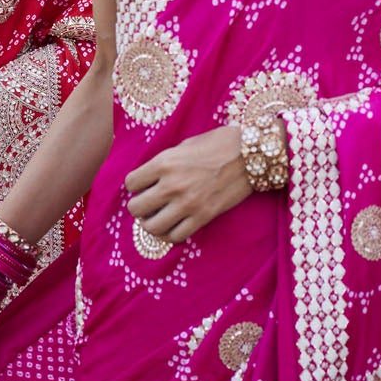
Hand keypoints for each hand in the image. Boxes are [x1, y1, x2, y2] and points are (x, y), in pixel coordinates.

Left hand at [125, 124, 250, 245]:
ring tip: (155, 217)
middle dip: (138, 206)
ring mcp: (187, 204)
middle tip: (146, 203)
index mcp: (164, 163)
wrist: (249, 155)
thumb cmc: (217, 144)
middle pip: (136, 208)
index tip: (142, 185)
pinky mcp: (203, 217)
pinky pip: (176, 236)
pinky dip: (169, 234)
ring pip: (152, 227)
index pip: (131, 183)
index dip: (134, 185)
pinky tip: (172, 226)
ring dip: (150, 223)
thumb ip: (165, 162)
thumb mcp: (184, 145)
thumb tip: (150, 177)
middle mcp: (172, 185)